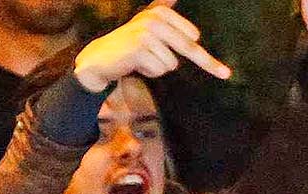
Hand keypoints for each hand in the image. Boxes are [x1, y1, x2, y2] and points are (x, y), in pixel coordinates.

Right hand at [74, 0, 230, 93]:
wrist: (97, 58)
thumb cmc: (126, 43)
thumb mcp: (146, 22)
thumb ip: (163, 7)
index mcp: (161, 13)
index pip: (192, 36)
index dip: (202, 53)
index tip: (209, 64)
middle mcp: (155, 20)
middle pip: (187, 48)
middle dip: (198, 62)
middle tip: (193, 70)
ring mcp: (146, 35)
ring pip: (171, 63)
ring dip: (158, 67)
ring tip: (142, 60)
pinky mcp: (138, 50)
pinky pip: (158, 70)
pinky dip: (149, 72)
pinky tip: (136, 65)